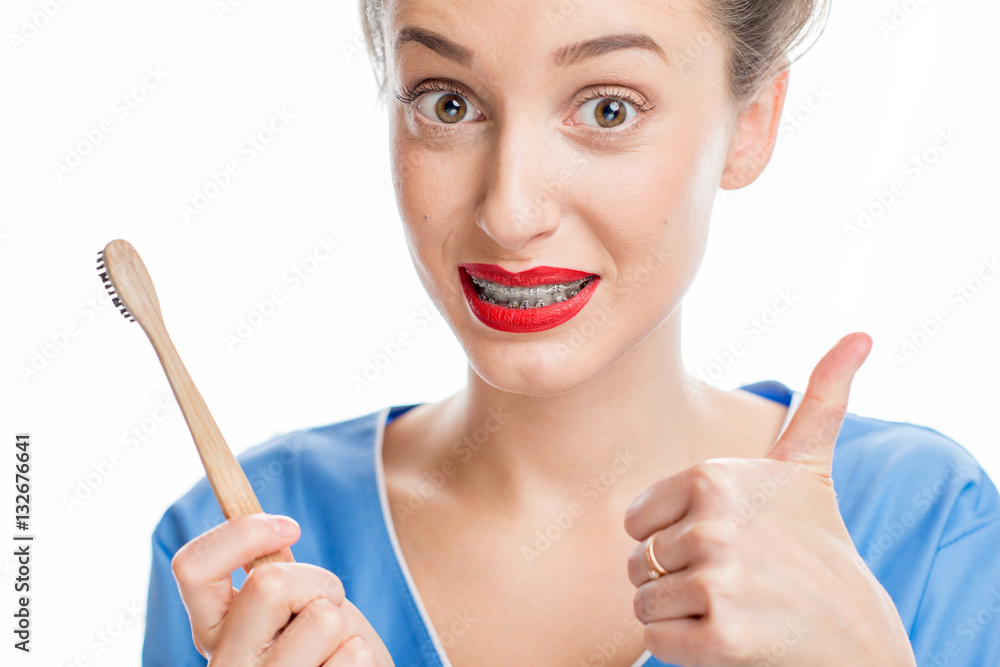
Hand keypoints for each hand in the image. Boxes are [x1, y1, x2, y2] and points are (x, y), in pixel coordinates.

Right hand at [171, 513, 394, 665]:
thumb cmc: (325, 645)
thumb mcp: (294, 604)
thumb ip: (272, 570)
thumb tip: (234, 481)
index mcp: (213, 632)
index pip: (193, 567)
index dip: (241, 533)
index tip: (289, 526)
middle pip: (268, 583)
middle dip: (318, 581)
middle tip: (327, 608)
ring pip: (323, 618)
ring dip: (348, 626)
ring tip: (338, 652)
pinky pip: (355, 655)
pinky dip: (366, 657)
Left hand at [623, 332, 915, 665]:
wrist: (855, 629)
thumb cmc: (814, 543)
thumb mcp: (809, 466)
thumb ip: (820, 400)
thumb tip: (860, 333)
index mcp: (712, 476)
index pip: (636, 521)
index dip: (670, 539)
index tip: (723, 542)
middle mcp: (712, 521)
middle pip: (638, 562)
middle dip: (675, 579)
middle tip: (736, 580)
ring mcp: (718, 576)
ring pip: (644, 602)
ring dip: (679, 614)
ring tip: (734, 606)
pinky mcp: (721, 633)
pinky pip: (657, 641)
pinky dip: (682, 649)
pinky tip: (730, 638)